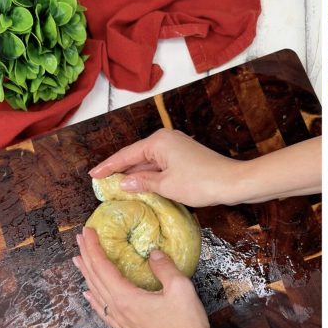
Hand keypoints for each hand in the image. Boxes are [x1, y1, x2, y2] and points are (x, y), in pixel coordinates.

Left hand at [73, 227, 226, 327]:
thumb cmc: (187, 325)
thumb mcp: (180, 289)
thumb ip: (164, 268)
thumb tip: (152, 253)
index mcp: (126, 298)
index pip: (102, 267)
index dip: (93, 248)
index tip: (87, 232)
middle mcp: (117, 310)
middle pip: (95, 279)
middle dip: (86, 257)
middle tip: (80, 239)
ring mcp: (121, 321)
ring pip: (96, 293)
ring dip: (87, 275)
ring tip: (78, 260)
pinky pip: (102, 310)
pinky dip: (93, 298)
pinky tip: (89, 295)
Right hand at [89, 128, 241, 207]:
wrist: (234, 182)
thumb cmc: (201, 182)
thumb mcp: (166, 185)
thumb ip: (142, 182)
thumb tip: (124, 183)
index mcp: (158, 141)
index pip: (126, 154)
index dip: (108, 166)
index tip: (93, 175)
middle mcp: (167, 140)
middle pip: (137, 156)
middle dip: (121, 170)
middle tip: (102, 183)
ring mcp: (178, 148)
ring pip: (150, 162)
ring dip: (136, 175)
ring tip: (118, 187)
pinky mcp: (186, 158)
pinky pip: (162, 166)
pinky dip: (151, 176)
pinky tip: (143, 187)